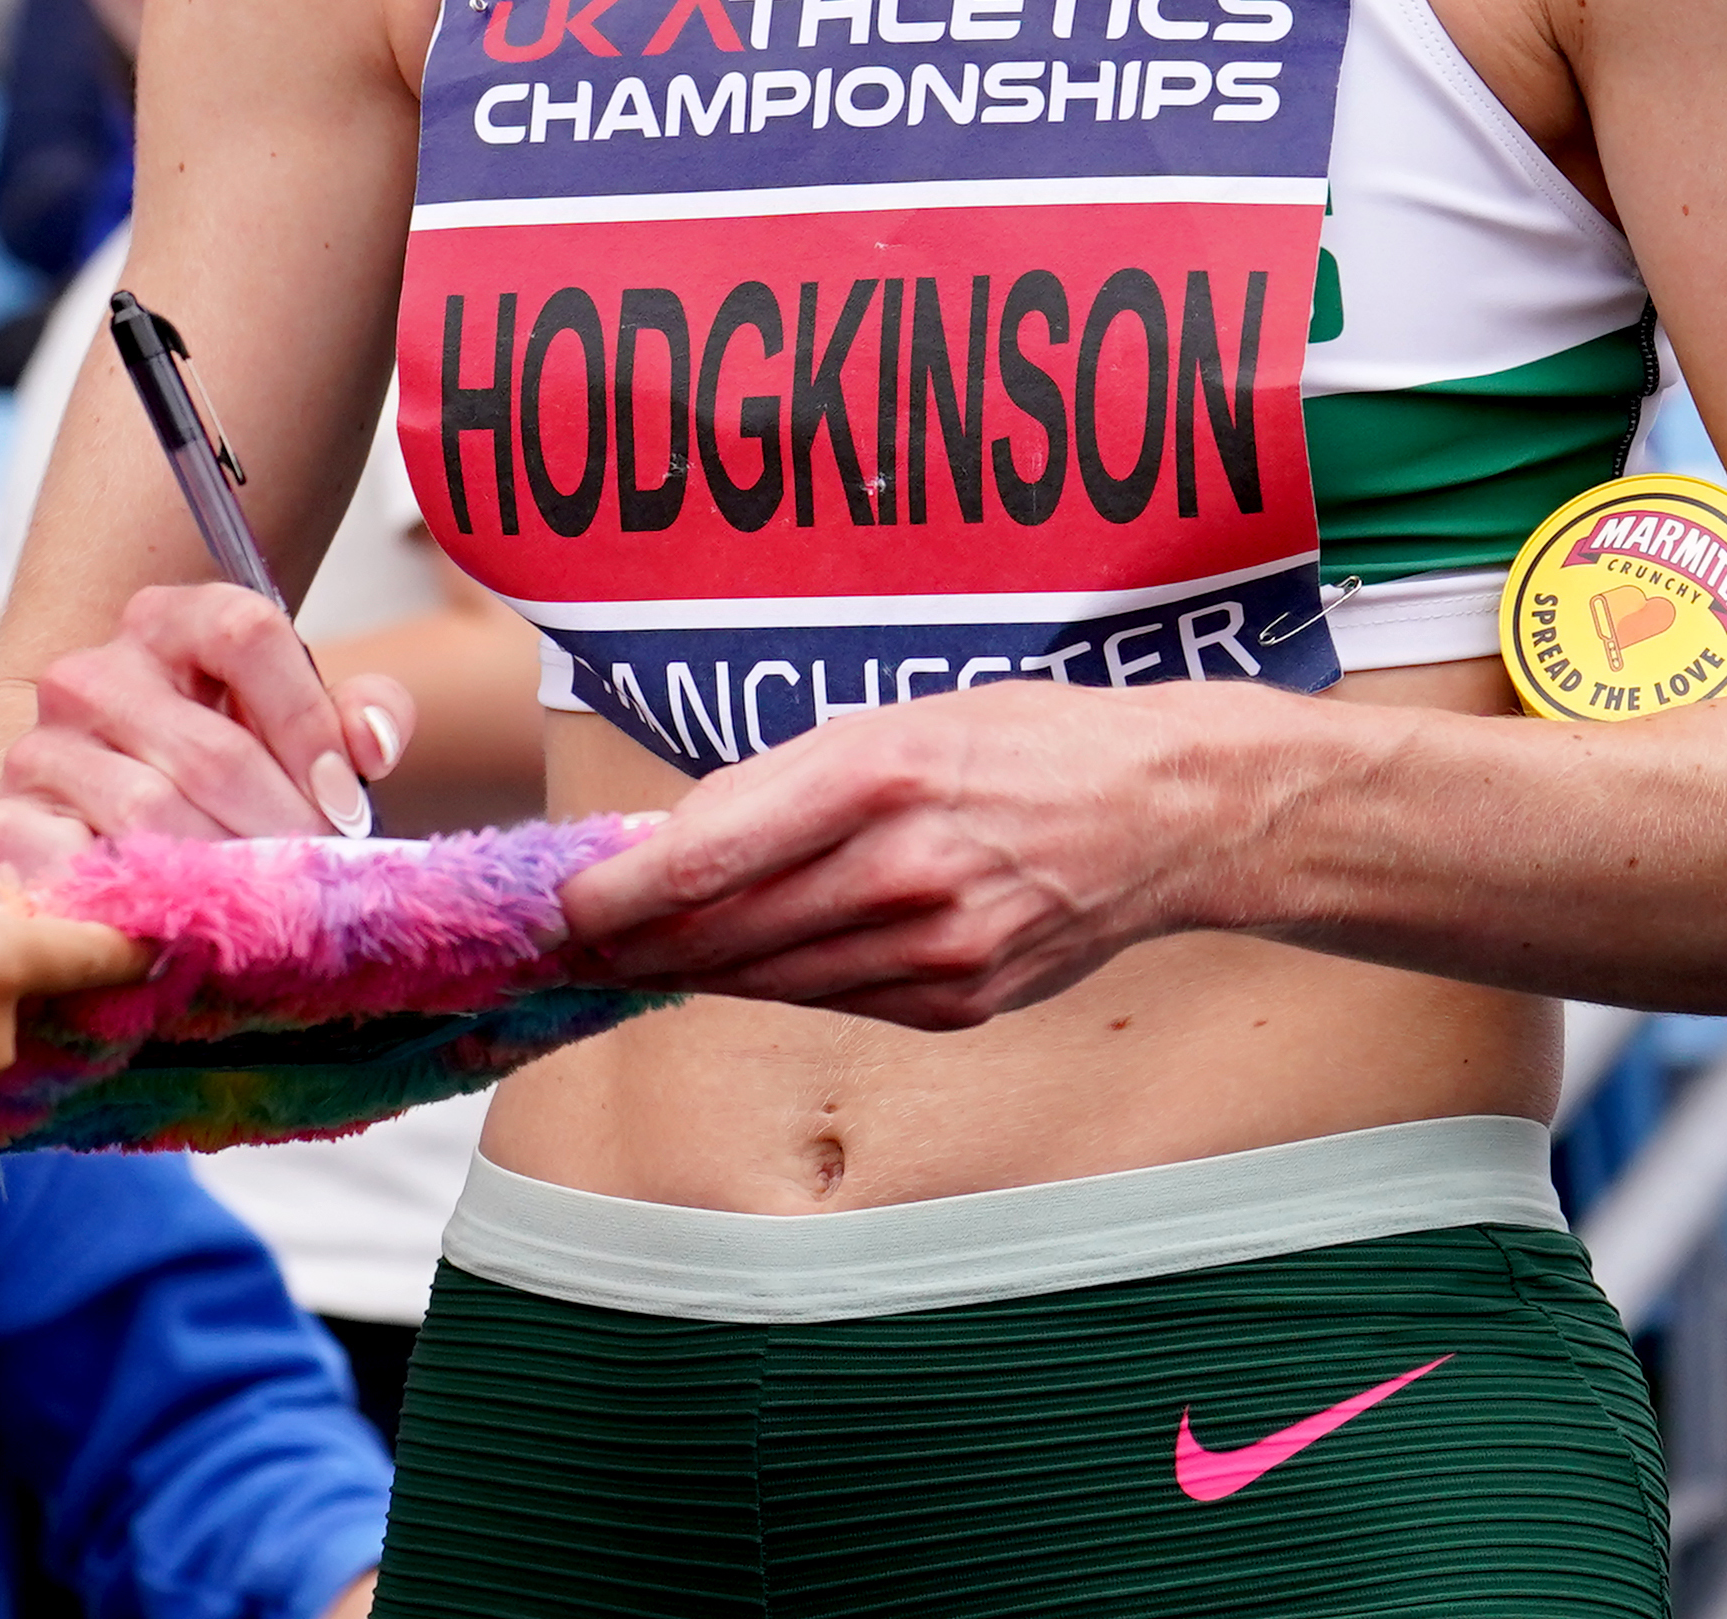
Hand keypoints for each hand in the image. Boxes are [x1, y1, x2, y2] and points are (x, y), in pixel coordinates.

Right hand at [0, 581, 413, 883]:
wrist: (96, 823)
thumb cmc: (219, 767)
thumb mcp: (294, 724)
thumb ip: (360, 715)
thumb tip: (371, 746)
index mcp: (165, 620)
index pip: (246, 631)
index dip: (308, 718)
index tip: (345, 802)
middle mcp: (89, 672)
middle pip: (211, 749)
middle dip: (281, 829)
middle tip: (318, 884)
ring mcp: (38, 749)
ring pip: (151, 816)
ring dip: (223, 876)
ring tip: (265, 911)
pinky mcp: (4, 824)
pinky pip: (80, 871)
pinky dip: (138, 909)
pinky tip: (178, 933)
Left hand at [561, 679, 1284, 1027]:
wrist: (1162, 810)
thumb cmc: (1019, 742)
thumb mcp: (891, 723)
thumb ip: (779, 786)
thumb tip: (667, 842)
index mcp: (877, 776)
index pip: (708, 857)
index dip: (620, 895)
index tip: (564, 907)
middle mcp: (903, 871)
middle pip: (729, 933)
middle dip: (637, 946)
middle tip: (573, 948)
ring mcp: (936, 950)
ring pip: (774, 979)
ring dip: (694, 975)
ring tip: (633, 962)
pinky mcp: (961, 1003)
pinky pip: (838, 1000)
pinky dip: (781, 984)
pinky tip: (742, 969)